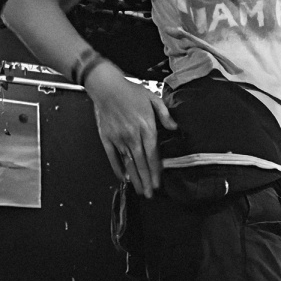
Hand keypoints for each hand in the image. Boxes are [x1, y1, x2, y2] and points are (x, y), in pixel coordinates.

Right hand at [84, 61, 176, 196]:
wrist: (106, 87)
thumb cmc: (130, 92)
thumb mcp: (153, 99)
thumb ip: (165, 115)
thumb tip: (175, 128)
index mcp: (146, 127)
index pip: (153, 155)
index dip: (156, 171)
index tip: (158, 183)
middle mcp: (132, 136)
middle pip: (141, 163)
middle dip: (146, 180)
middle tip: (150, 194)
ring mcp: (119, 138)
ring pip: (128, 163)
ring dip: (135, 178)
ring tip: (140, 190)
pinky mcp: (107, 138)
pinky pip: (113, 157)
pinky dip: (117, 168)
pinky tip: (123, 178)